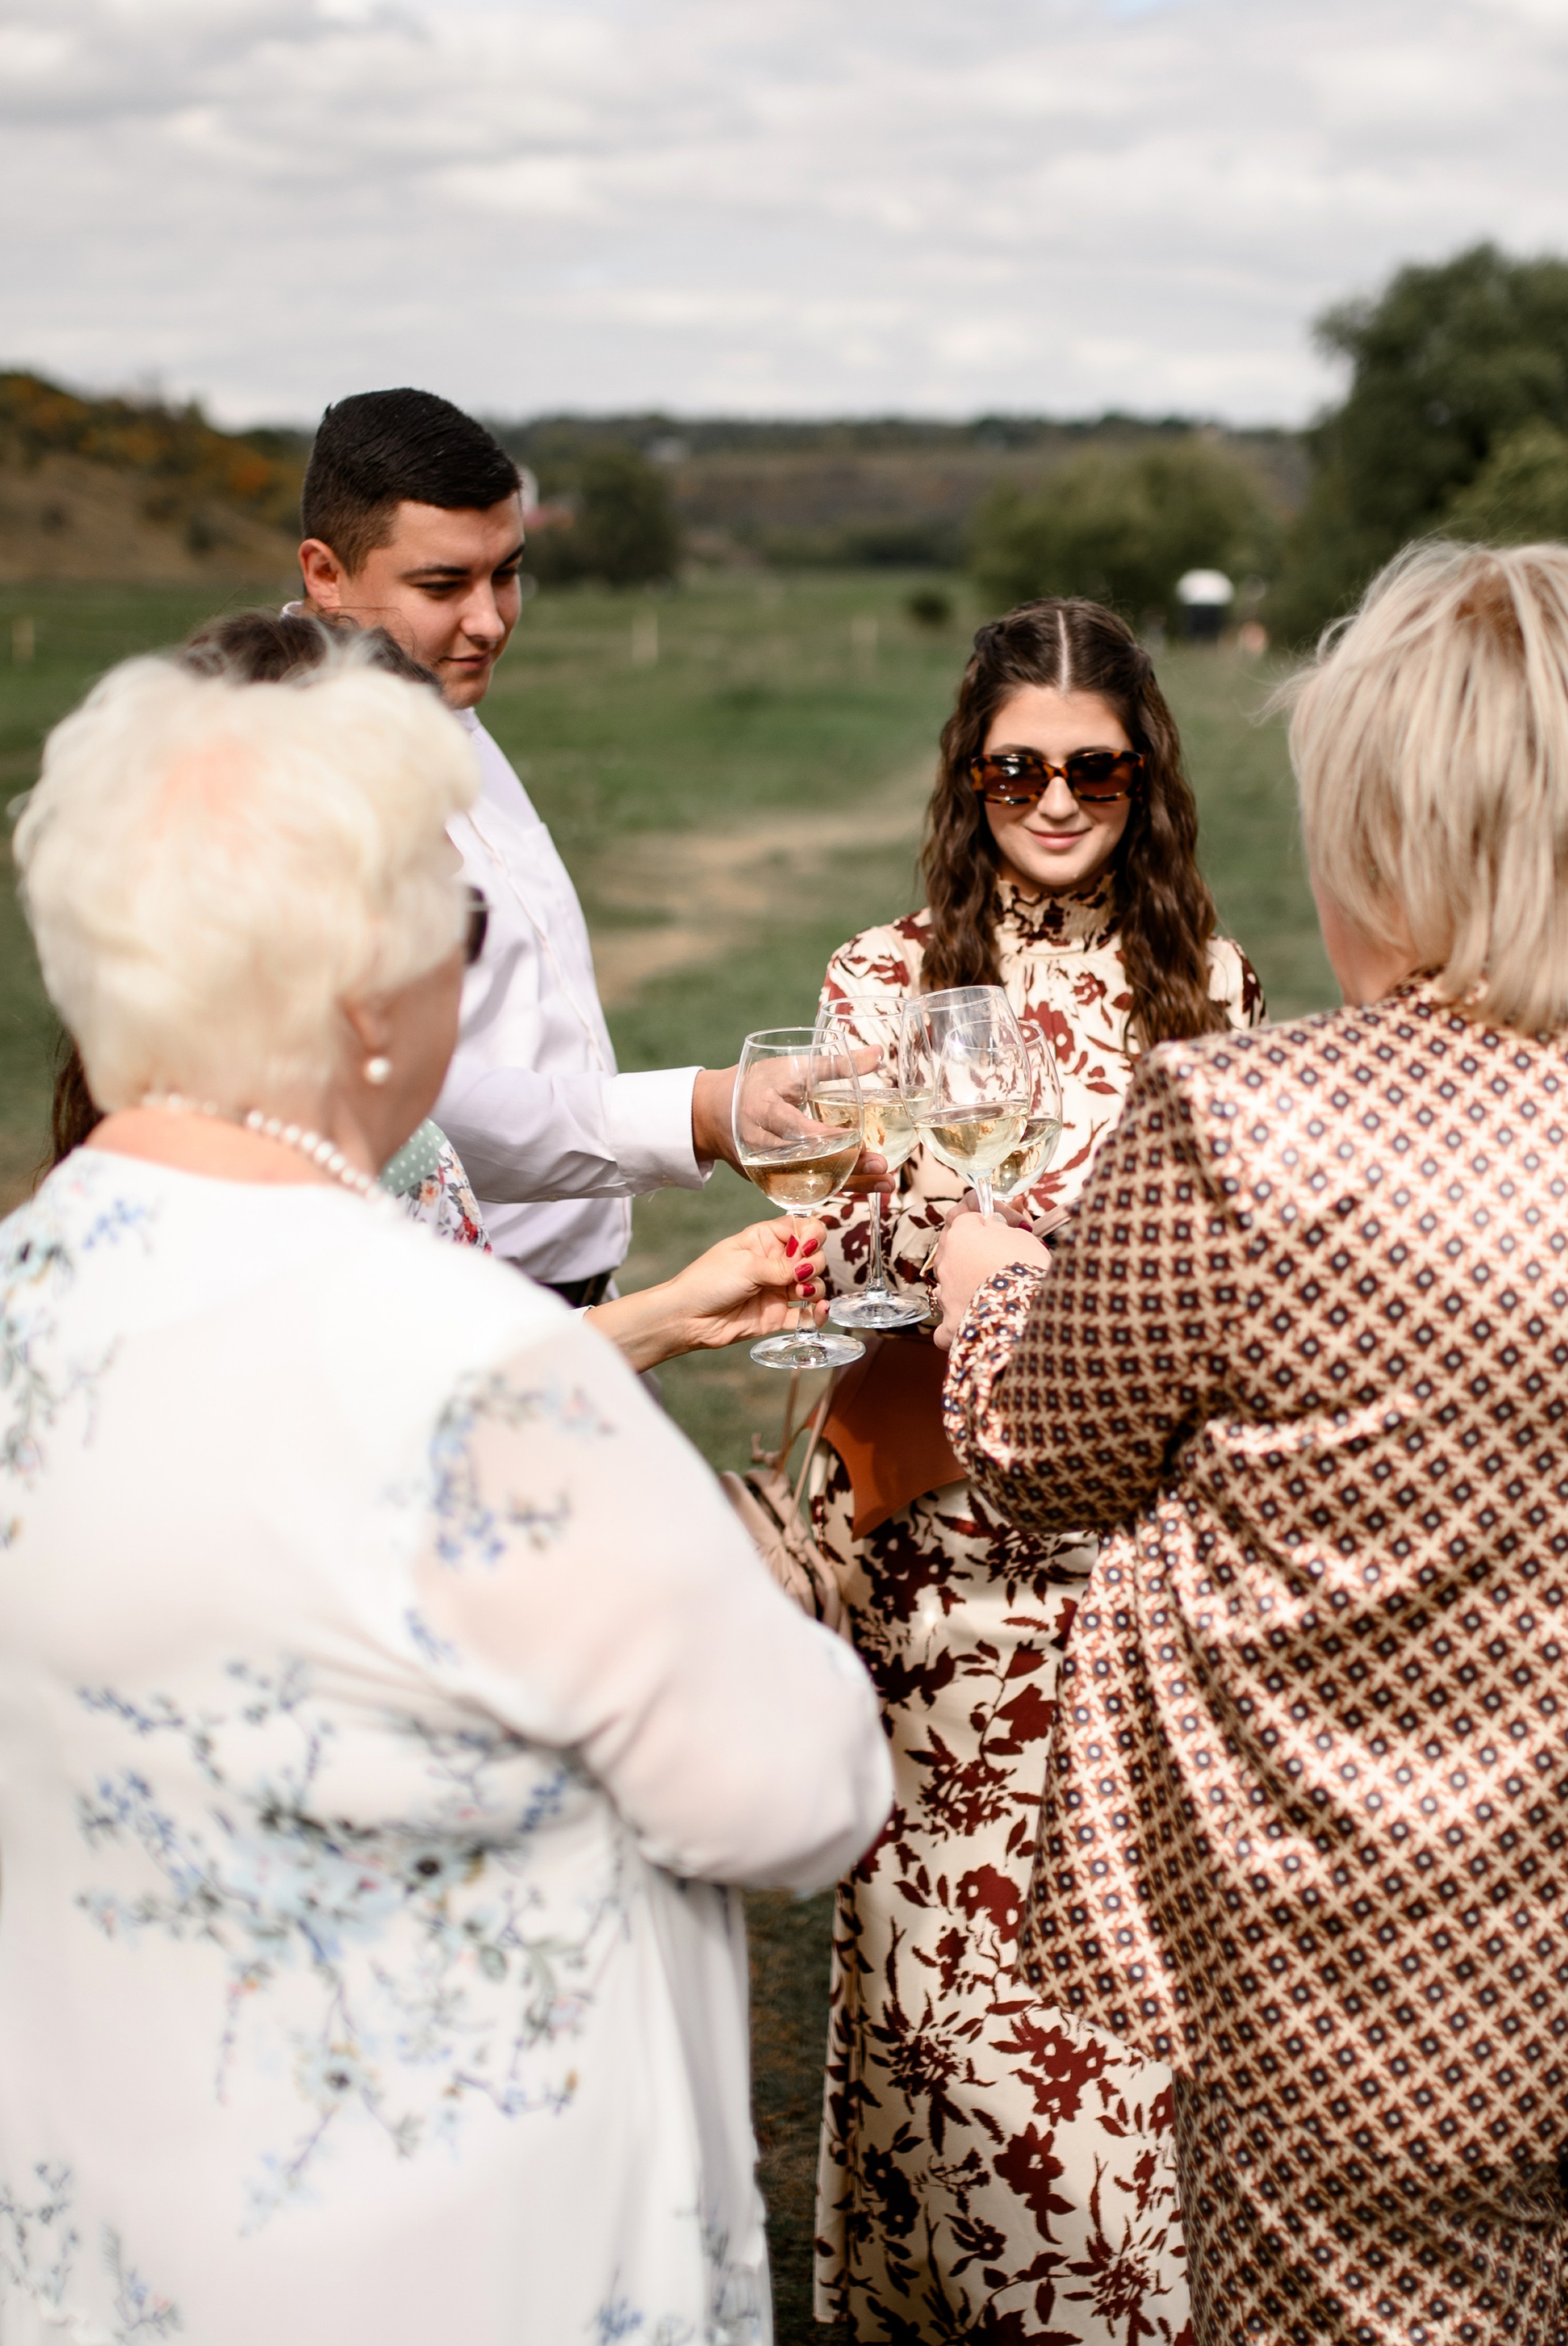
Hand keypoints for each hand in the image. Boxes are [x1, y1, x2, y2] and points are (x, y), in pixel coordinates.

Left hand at [586, 1218, 828, 1371]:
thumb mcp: (746, 1265)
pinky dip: (816, 1313)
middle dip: (813, 1263)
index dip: (812, 1235)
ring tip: (800, 1292)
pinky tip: (819, 1310)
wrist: (687, 1318)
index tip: (808, 1246)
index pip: (802, 1228)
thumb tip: (809, 1266)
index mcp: (765, 1240)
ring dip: (815, 1287)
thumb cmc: (708, 1281)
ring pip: (813, 1284)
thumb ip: (781, 1266)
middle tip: (798, 1273)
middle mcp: (775, 1262)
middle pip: (813, 1256)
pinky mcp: (777, 1315)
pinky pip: (805, 1315)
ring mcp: (778, 1289)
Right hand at [691, 1056, 892, 1193]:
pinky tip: (866, 1187)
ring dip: (850, 1184)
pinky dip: (836, 1188)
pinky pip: (805, 1187)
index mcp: (762, 1110)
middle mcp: (760, 1145)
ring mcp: (763, 1168)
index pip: (795, 1128)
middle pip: (807, 1162)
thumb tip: (877, 1054)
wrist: (713, 1113)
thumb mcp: (790, 1069)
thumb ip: (834, 1065)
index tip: (858, 1137)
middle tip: (882, 1164)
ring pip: (810, 1181)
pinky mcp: (768, 1181)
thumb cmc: (756, 1084)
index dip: (825, 1136)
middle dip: (846, 1167)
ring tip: (886, 1183)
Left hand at [929, 1202, 1050, 1352]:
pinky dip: (958, 1322)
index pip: (965, 1216)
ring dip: (966, 1283)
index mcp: (960, 1234)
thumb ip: (999, 1225)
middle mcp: (945, 1262)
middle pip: (955, 1248)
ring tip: (996, 1291)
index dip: (987, 1220)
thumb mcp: (1021, 1236)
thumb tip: (990, 1223)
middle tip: (1003, 1256)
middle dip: (975, 1250)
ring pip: (949, 1283)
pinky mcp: (950, 1324)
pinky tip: (973, 1322)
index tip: (1008, 1226)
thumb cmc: (1028, 1268)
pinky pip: (946, 1324)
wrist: (1028, 1311)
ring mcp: (945, 1294)